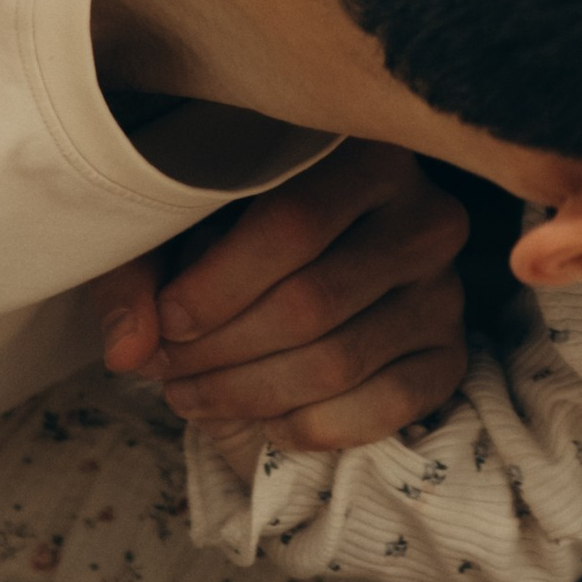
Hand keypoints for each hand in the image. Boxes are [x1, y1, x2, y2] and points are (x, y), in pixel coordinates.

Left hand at [94, 141, 470, 447]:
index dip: (215, 289)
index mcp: (366, 155)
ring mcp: (446, 289)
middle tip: (167, 369)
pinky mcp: (451, 355)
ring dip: (246, 393)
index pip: (292, 226)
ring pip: (337, 360)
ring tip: (191, 394)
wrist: (302, 272)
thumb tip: (130, 349)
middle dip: (220, 350)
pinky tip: (260, 418)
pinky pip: (382, 407)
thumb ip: (139, 279)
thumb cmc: (233, 235)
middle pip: (311, 303)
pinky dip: (307, 426)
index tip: (166, 322)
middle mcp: (426, 216)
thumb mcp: (175, 232)